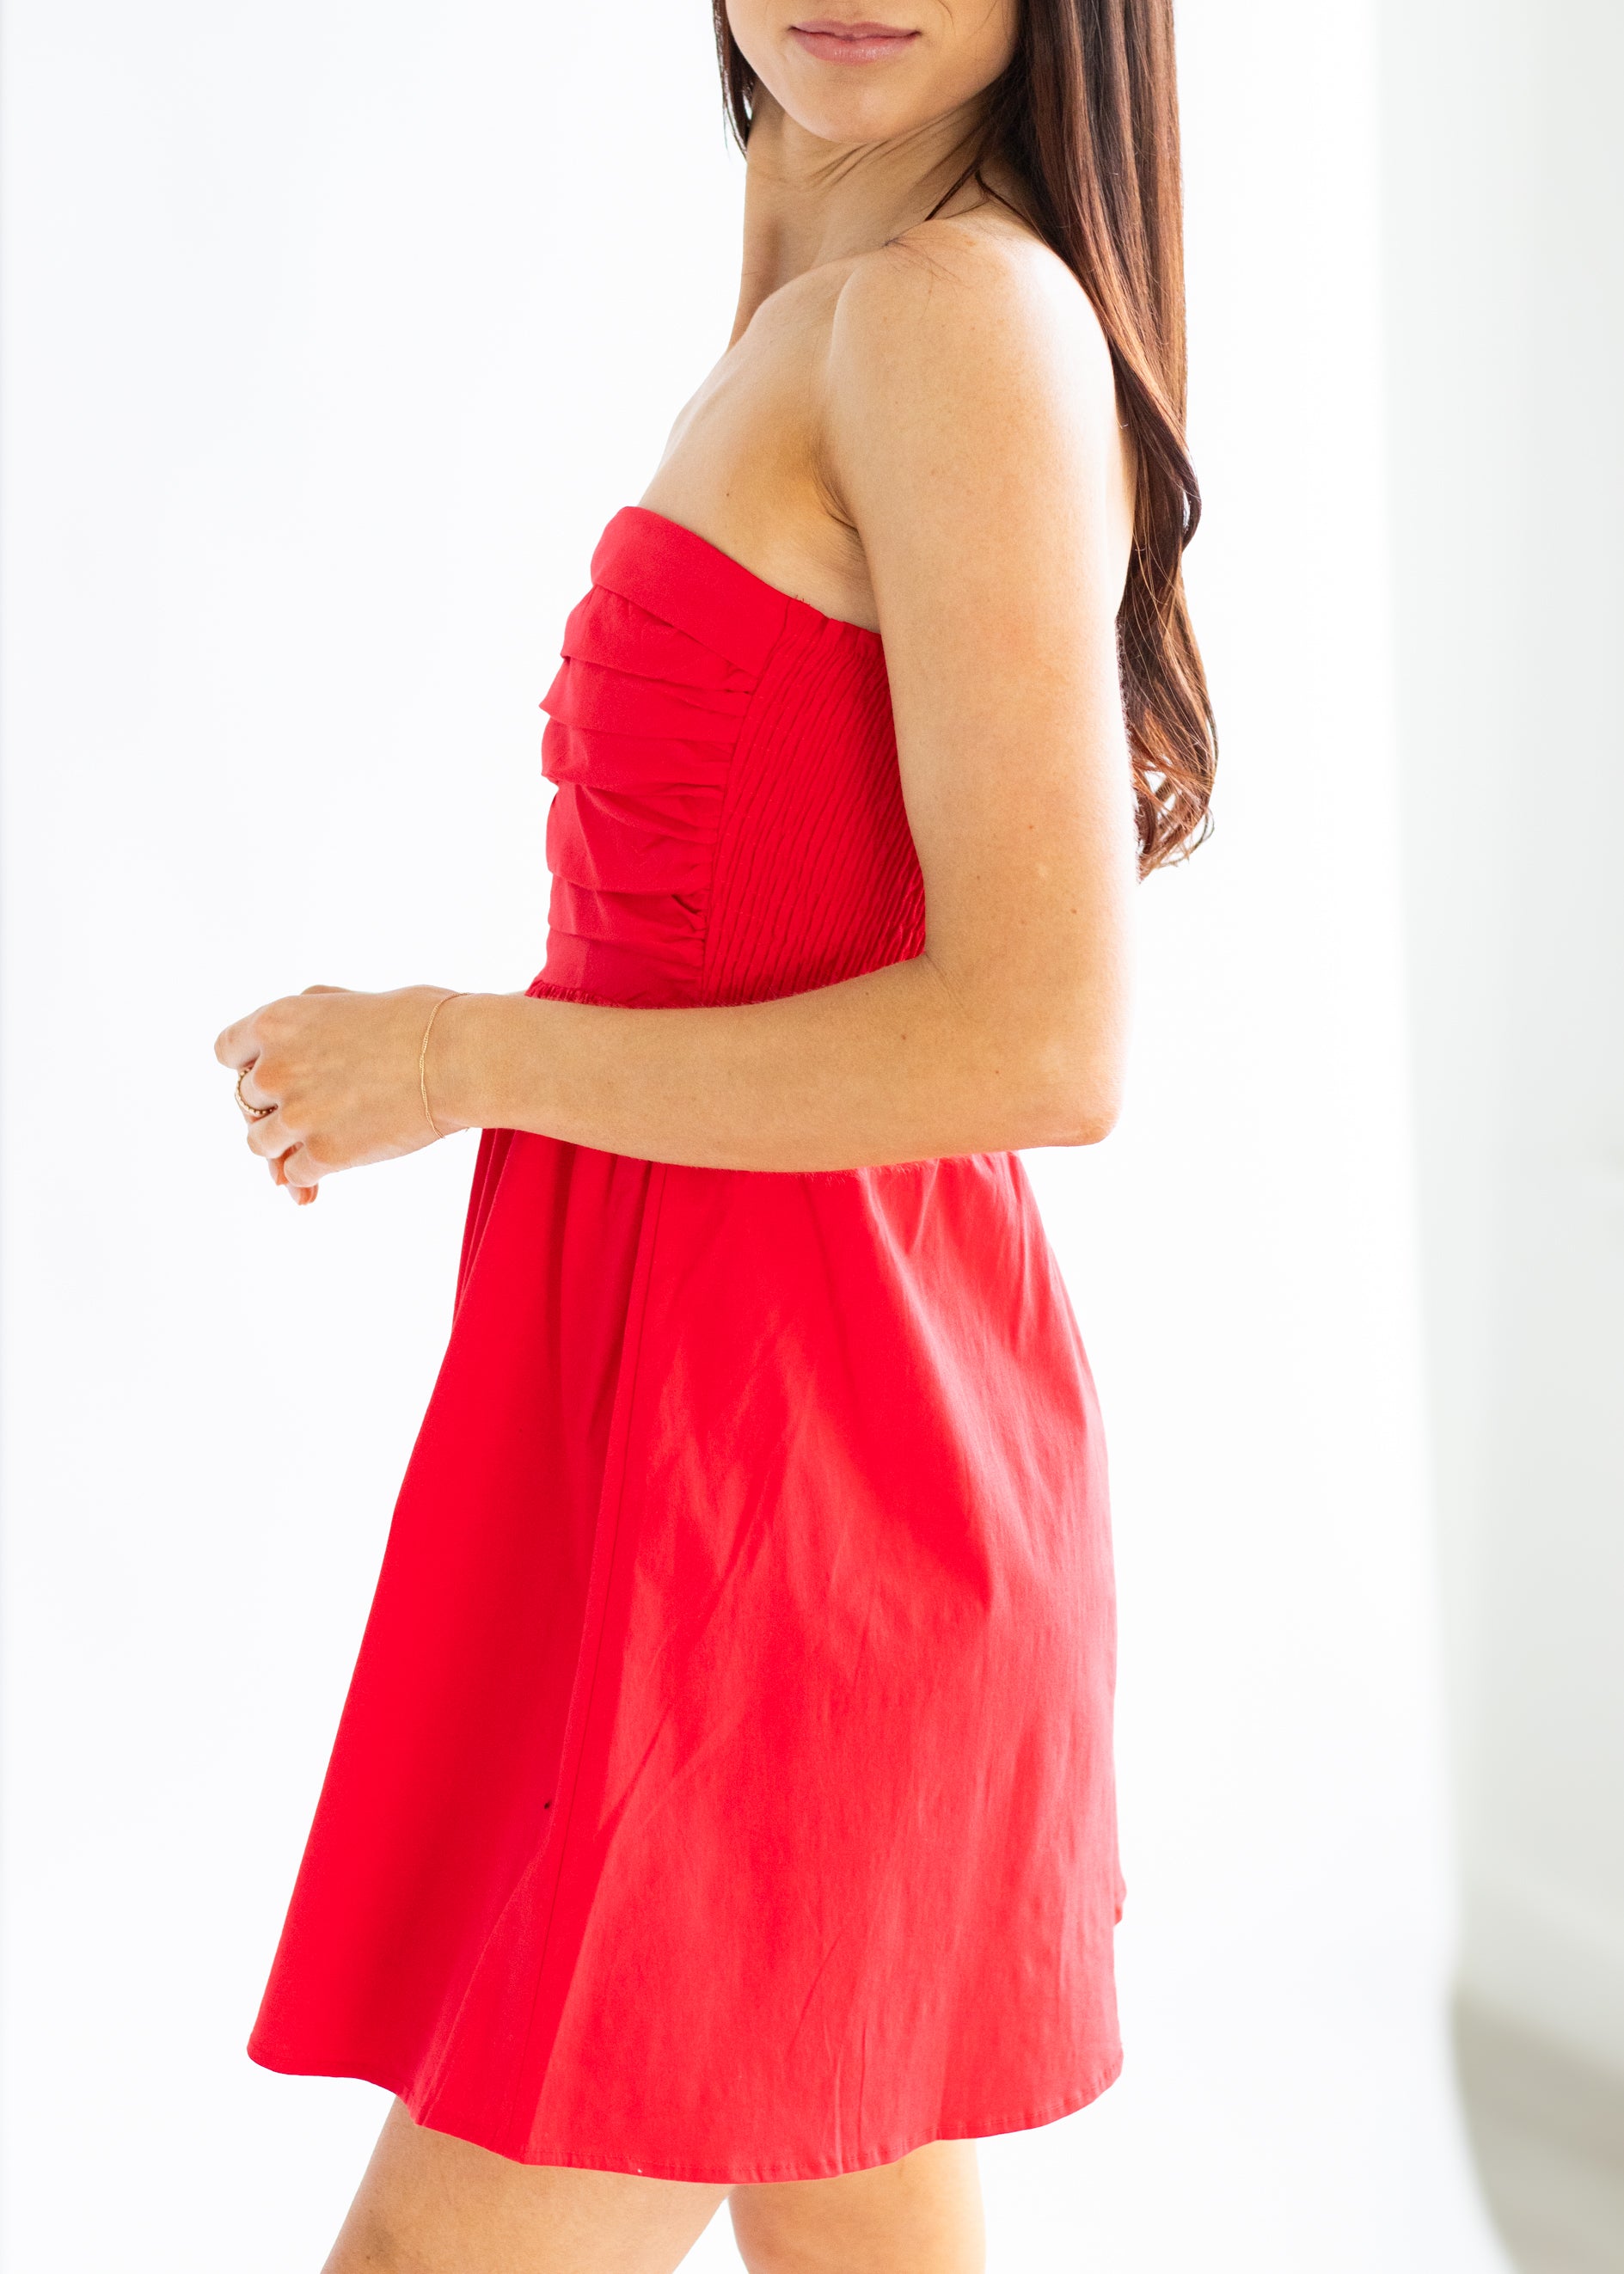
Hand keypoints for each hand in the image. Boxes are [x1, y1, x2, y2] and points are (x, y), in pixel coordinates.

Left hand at [215, 984, 465, 1202]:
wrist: (460, 1060)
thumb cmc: (421, 1022)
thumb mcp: (350, 1001)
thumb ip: (311, 1018)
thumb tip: (290, 1045)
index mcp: (278, 1022)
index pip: (227, 1051)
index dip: (249, 1065)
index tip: (273, 1077)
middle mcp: (275, 1069)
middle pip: (246, 1102)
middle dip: (274, 1109)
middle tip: (303, 1119)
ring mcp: (297, 1115)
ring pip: (261, 1144)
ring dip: (281, 1148)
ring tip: (307, 1150)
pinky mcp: (325, 1155)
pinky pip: (294, 1175)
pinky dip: (304, 1180)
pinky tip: (317, 1186)